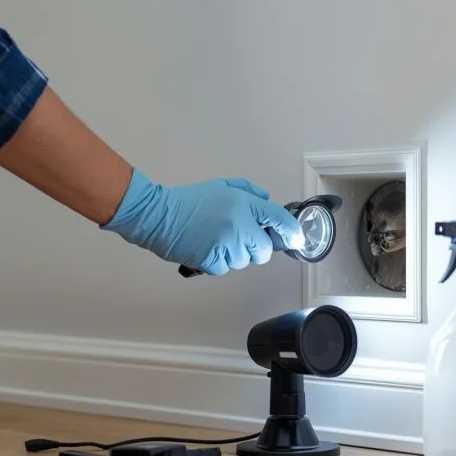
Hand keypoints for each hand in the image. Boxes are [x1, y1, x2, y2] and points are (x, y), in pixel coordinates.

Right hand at [101, 168, 305, 275]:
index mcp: (243, 204)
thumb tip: (268, 202)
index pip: (279, 220)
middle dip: (255, 247)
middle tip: (236, 236)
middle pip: (264, 251)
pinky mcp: (212, 260)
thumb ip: (249, 193)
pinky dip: (217, 263)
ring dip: (234, 255)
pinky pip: (226, 269)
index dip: (291, 233)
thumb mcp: (222, 186)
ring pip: (244, 261)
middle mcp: (239, 224)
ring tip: (215, 238)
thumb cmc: (189, 201)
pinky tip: (206, 247)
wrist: (158, 215)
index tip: (296, 240)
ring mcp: (226, 244)